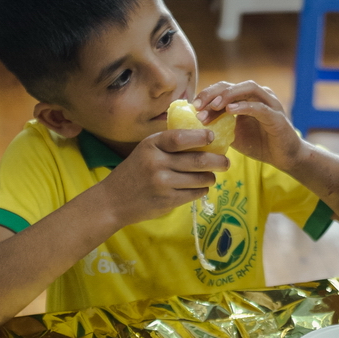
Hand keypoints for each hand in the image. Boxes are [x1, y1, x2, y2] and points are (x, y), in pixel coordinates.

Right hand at [98, 127, 227, 224]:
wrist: (112, 201)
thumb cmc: (134, 171)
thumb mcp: (145, 150)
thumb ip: (168, 143)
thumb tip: (202, 136)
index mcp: (151, 145)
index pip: (180, 138)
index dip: (200, 137)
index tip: (212, 137)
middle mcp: (156, 163)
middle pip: (197, 160)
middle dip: (218, 161)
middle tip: (225, 162)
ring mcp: (162, 184)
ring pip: (200, 178)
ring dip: (210, 177)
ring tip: (212, 175)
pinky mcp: (167, 201)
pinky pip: (194, 194)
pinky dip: (201, 190)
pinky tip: (200, 187)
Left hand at [194, 80, 305, 170]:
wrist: (284, 157)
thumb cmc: (259, 144)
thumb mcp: (233, 134)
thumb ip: (219, 125)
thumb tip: (195, 123)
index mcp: (247, 98)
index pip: (223, 89)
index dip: (207, 94)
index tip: (193, 106)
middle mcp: (259, 96)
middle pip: (233, 85)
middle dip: (213, 93)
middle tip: (198, 105)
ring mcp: (270, 104)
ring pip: (248, 89)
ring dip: (228, 95)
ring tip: (214, 105)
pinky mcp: (277, 116)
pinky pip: (260, 107)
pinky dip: (244, 106)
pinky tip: (230, 110)